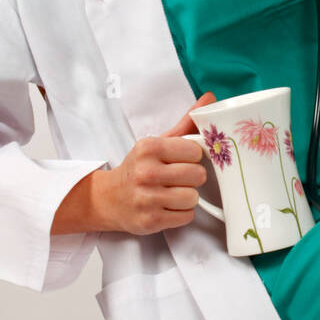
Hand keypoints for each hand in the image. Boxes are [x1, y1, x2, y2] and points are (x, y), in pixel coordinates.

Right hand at [94, 92, 216, 235]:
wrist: (109, 198)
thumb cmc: (139, 168)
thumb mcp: (157, 143)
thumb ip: (186, 123)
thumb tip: (210, 98)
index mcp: (149, 148)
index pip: (195, 151)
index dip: (193, 157)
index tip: (182, 160)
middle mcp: (146, 172)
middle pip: (197, 175)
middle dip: (192, 178)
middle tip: (178, 178)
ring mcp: (148, 198)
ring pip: (193, 197)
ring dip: (187, 197)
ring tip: (172, 193)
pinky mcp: (151, 220)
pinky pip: (186, 216)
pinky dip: (181, 213)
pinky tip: (167, 206)